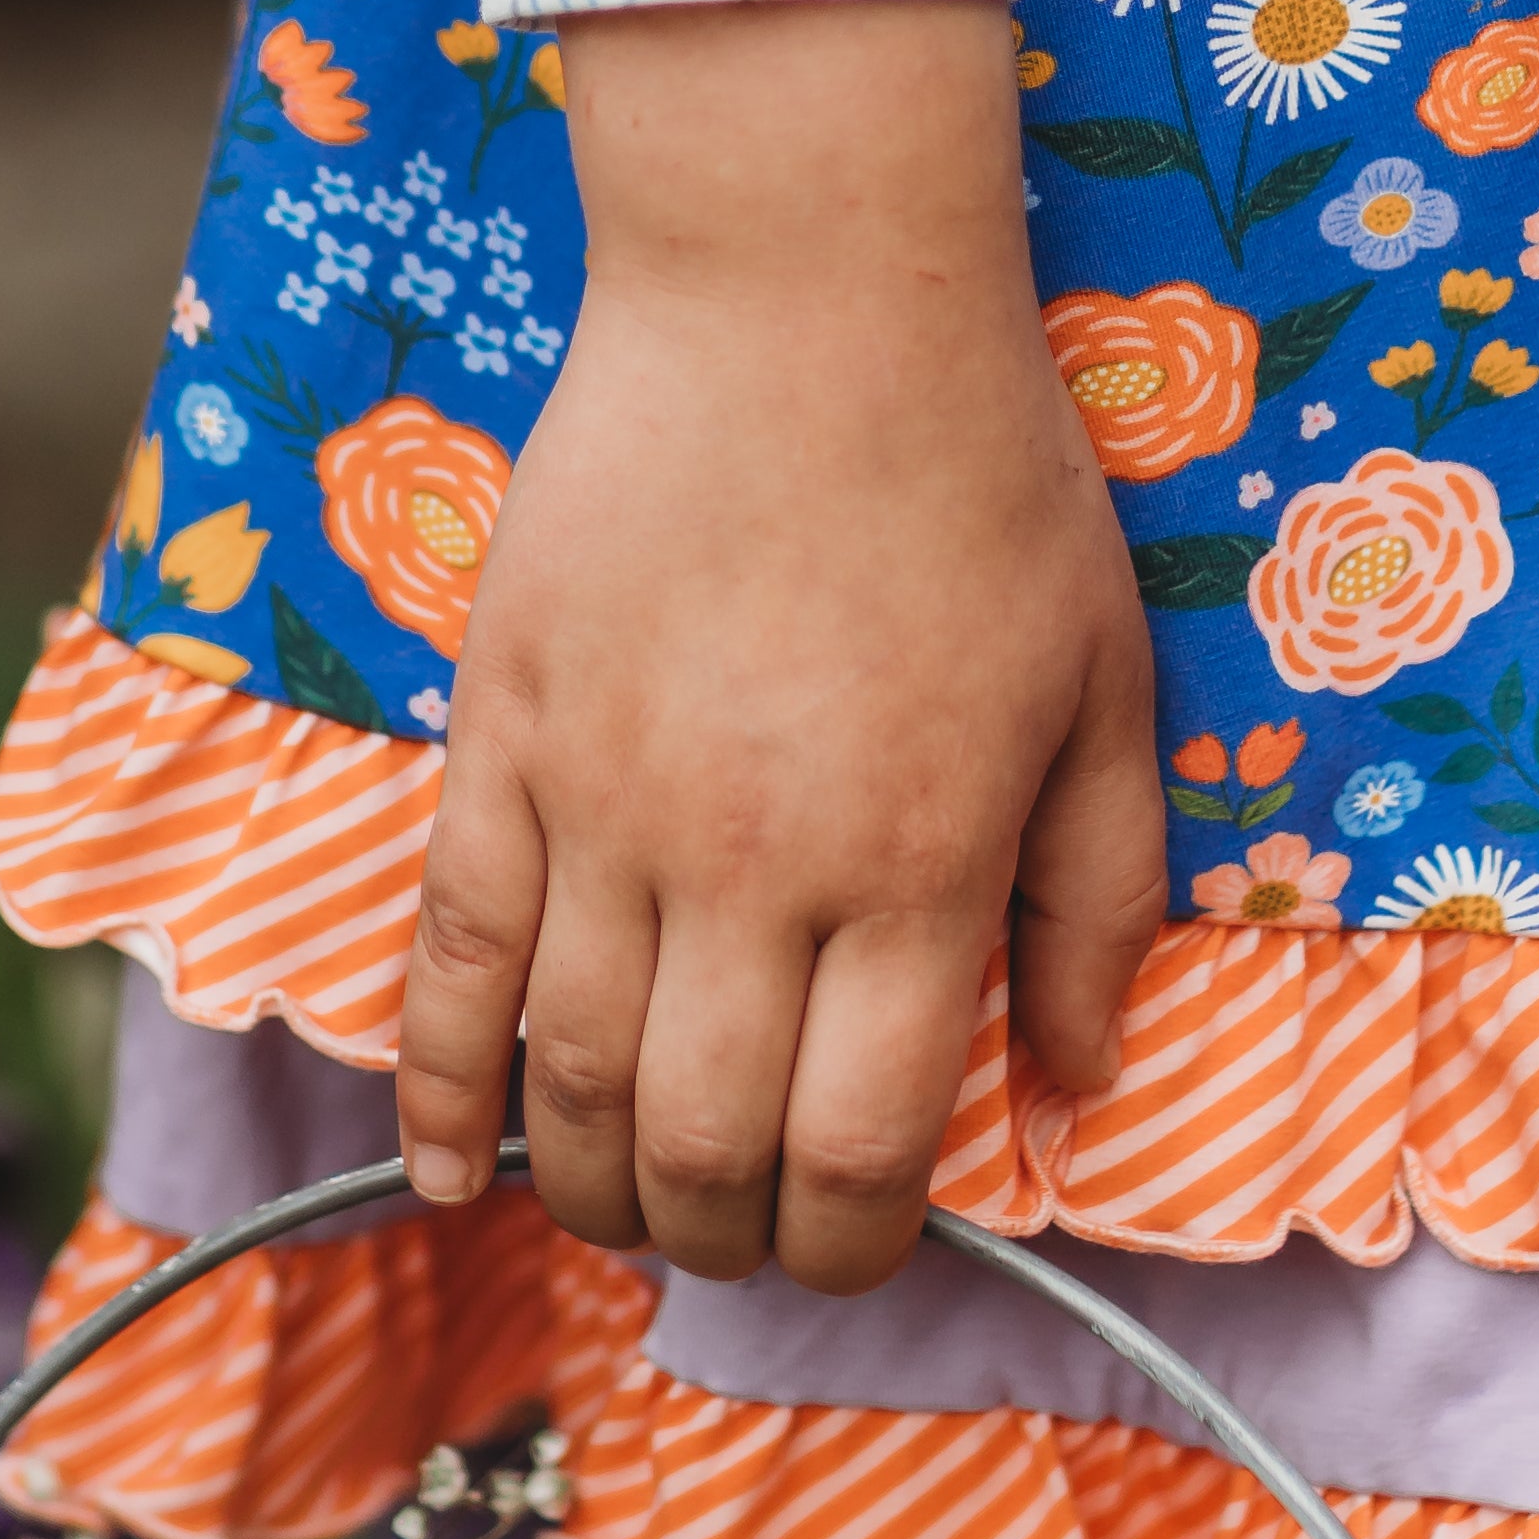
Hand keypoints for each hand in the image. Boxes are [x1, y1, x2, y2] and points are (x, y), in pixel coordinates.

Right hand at [391, 0, 1163, 1294]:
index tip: (860, 1241)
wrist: (798, 295)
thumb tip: (1075, 1088)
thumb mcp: (1102, 685)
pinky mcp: (506, 739)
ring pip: (572, 1076)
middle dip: (728, 1235)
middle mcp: (750, 863)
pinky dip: (436, 1085)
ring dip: (598, 1184)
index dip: (858, 1243)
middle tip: (746, 1234)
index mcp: (915, 861)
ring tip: (632, 1205)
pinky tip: (451, 1170)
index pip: (861, 1147)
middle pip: (705, 1145)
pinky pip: (448, 951)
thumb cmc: (977, 481)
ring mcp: (606, 804)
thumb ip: (1093, 900)